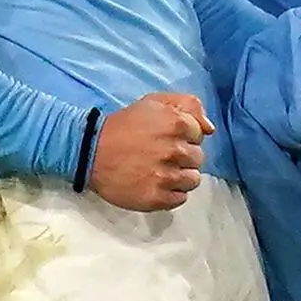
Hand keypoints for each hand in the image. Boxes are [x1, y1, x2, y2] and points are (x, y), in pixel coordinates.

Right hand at [89, 92, 212, 210]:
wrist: (90, 152)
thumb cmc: (124, 125)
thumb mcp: (154, 102)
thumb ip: (188, 105)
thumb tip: (210, 128)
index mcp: (176, 124)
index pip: (199, 135)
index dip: (185, 136)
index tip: (168, 138)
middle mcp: (174, 151)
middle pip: (198, 158)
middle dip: (183, 156)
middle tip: (162, 155)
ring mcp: (166, 176)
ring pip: (193, 180)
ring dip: (180, 176)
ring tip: (160, 171)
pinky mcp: (156, 198)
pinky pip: (180, 198)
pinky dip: (171, 193)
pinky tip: (156, 183)